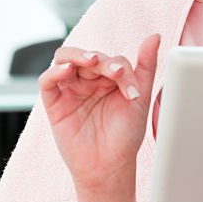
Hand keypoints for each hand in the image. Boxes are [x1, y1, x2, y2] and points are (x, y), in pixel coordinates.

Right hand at [39, 34, 160, 192]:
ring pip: (65, 59)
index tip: (132, 90)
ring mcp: (70, 90)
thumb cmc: (126, 134)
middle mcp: (88, 80)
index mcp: (109, 78)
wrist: (110, 166)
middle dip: (102, 60)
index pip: (111, 60)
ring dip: (78, 55)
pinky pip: (47, 81)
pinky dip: (54, 72)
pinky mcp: (54, 103)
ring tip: (92, 61)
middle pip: (88, 56)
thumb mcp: (140, 97)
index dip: (121, 68)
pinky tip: (67, 70)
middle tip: (114, 72)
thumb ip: (145, 66)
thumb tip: (154, 35)